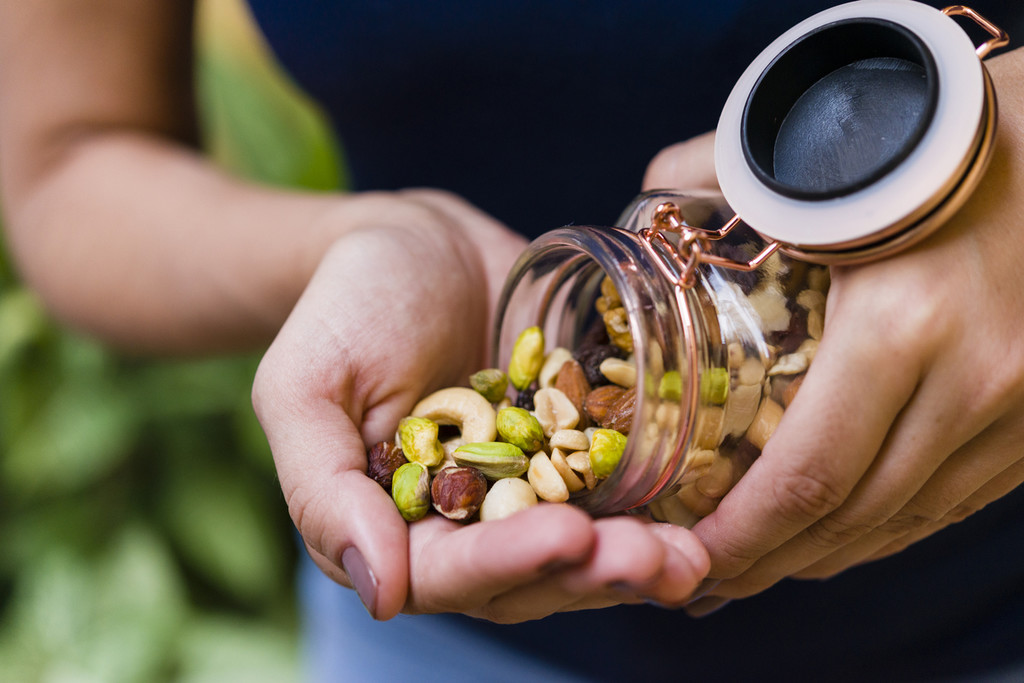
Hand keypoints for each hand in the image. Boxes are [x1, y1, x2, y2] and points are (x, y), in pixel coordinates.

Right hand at [252, 189, 708, 620]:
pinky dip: (661, 501)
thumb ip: (322, 492)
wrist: (412, 244)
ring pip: (586, 544)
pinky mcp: (575, 446)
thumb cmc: (343, 309)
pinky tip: (707, 507)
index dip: (508, 563)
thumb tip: (379, 592)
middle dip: (593, 572)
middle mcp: (468, 523)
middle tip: (658, 558)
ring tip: (692, 552)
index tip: (567, 536)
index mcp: (397, 526)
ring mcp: (531, 487)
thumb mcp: (303, 387)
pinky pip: (619, 484)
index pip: (449, 574)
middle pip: (532, 575)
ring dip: (639, 556)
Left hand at [644, 49, 1023, 612]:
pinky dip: (898, 524)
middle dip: (775, 561)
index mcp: (902, 325)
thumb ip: (724, 171)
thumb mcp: (830, 155)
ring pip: (913, 518)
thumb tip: (652, 190)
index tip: (692, 561)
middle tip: (712, 579)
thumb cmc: (944, 130)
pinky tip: (853, 529)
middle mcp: (975, 381)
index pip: (807, 476)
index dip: (744, 539)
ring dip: (834, 553)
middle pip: (857, 516)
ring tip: (769, 565)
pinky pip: (964, 496)